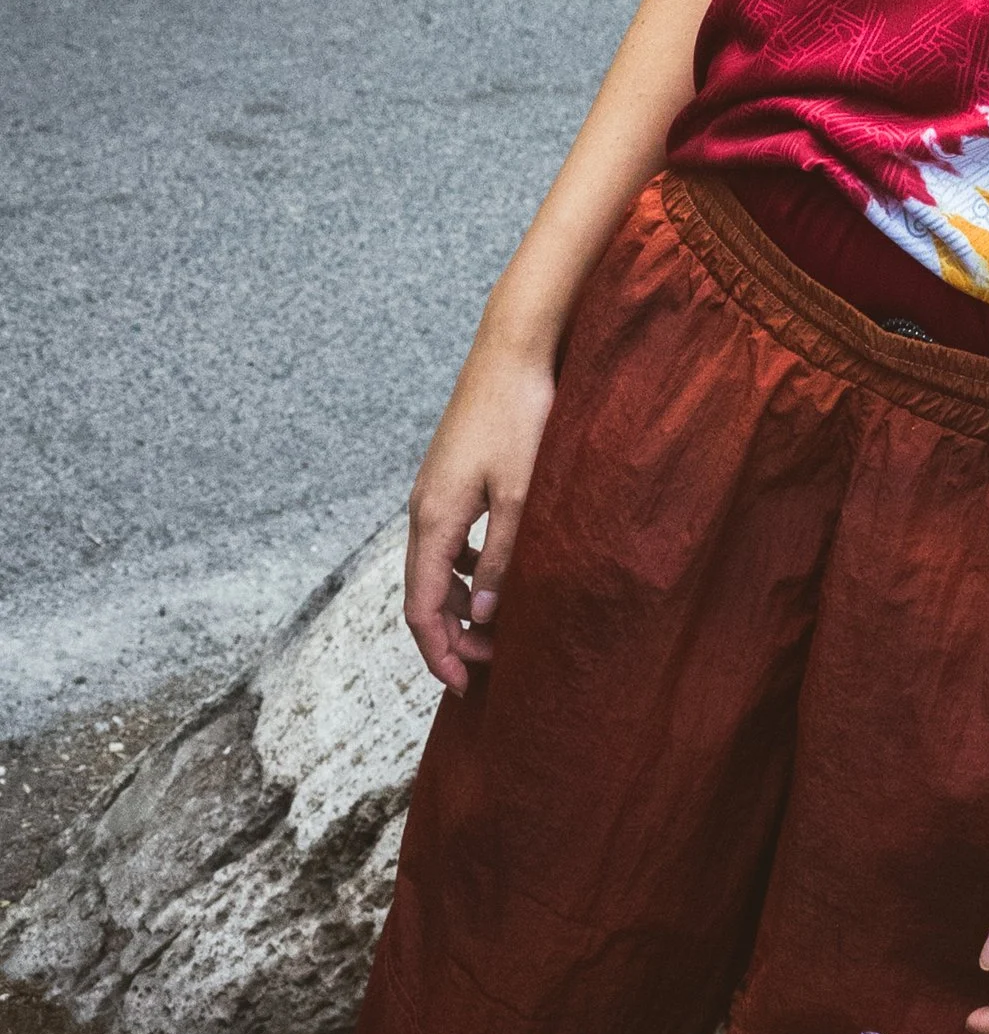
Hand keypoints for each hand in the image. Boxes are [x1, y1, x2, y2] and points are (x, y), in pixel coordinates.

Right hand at [402, 328, 557, 692]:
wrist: (514, 346)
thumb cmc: (521, 414)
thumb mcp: (521, 494)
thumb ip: (503, 558)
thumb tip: (486, 616)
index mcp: (433, 520)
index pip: (422, 609)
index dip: (440, 654)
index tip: (464, 687)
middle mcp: (423, 508)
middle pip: (424, 593)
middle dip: (451, 635)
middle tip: (489, 665)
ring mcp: (435, 490)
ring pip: (436, 567)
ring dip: (460, 602)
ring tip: (496, 627)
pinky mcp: (452, 475)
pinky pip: (448, 539)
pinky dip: (466, 567)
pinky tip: (495, 570)